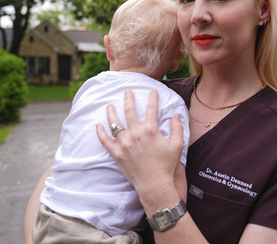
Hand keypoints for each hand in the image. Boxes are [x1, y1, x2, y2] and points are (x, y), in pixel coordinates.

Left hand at [96, 89, 183, 203]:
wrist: (154, 185)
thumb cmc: (167, 165)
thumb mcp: (177, 145)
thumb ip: (177, 128)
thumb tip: (175, 114)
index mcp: (151, 130)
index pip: (152, 108)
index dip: (153, 98)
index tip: (152, 91)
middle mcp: (136, 133)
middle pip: (129, 111)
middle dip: (129, 98)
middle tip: (127, 92)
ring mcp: (124, 143)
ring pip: (115, 123)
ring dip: (112, 112)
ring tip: (109, 105)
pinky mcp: (117, 154)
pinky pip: (105, 141)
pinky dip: (100, 132)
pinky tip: (98, 125)